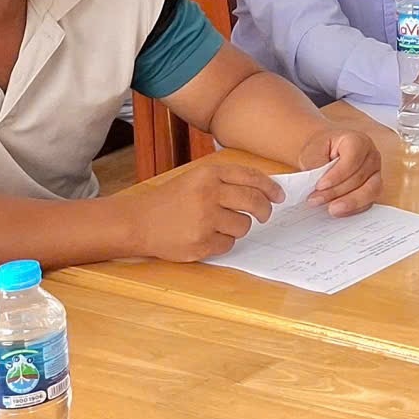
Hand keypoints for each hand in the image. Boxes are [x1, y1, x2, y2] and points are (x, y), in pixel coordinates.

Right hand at [128, 161, 282, 260]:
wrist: (139, 222)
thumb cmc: (171, 200)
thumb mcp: (196, 179)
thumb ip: (226, 181)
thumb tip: (265, 189)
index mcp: (208, 174)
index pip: (251, 177)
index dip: (270, 187)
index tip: (279, 196)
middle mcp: (207, 194)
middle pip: (254, 202)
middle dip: (264, 210)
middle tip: (264, 215)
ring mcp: (204, 220)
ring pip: (243, 225)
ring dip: (238, 227)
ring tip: (219, 224)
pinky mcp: (200, 243)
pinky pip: (229, 244)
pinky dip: (223, 242)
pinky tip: (206, 236)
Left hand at [298, 128, 381, 216]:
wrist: (327, 153)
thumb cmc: (322, 150)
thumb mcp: (313, 151)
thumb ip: (315, 164)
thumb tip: (315, 182)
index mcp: (358, 141)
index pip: (352, 158)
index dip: (337, 174)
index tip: (319, 186)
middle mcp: (372, 156)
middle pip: (359, 177)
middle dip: (336, 192)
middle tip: (315, 200)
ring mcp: (376, 172)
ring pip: (370, 190)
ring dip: (350, 202)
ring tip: (331, 210)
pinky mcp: (375, 187)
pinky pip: (369, 201)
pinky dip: (355, 208)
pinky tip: (340, 211)